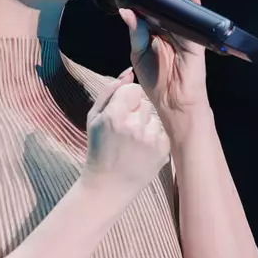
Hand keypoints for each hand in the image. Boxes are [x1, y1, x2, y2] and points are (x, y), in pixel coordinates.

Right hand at [83, 74, 170, 200]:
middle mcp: (135, 126)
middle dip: (137, 111)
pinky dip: (154, 137)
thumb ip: (109, 92)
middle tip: (125, 131)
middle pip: (145, 102)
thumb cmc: (98, 149)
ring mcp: (151, 139)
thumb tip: (128, 73)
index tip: (120, 113)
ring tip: (133, 141)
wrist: (108, 185)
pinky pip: (162, 131)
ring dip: (146, 124)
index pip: (133, 89)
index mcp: (115, 116)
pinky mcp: (163, 150)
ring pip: (155, 116)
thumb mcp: (94, 118)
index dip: (126, 99)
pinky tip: (141, 150)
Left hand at [116, 0, 208, 127]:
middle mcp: (169, 27)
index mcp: (155, 29)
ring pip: (178, 3)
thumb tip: (127, 11)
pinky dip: (192, 5)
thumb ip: (135, 32)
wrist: (173, 103)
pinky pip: (194, 19)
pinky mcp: (194, 39)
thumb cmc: (156, 81)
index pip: (150, 3)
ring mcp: (183, 31)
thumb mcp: (138, 54)